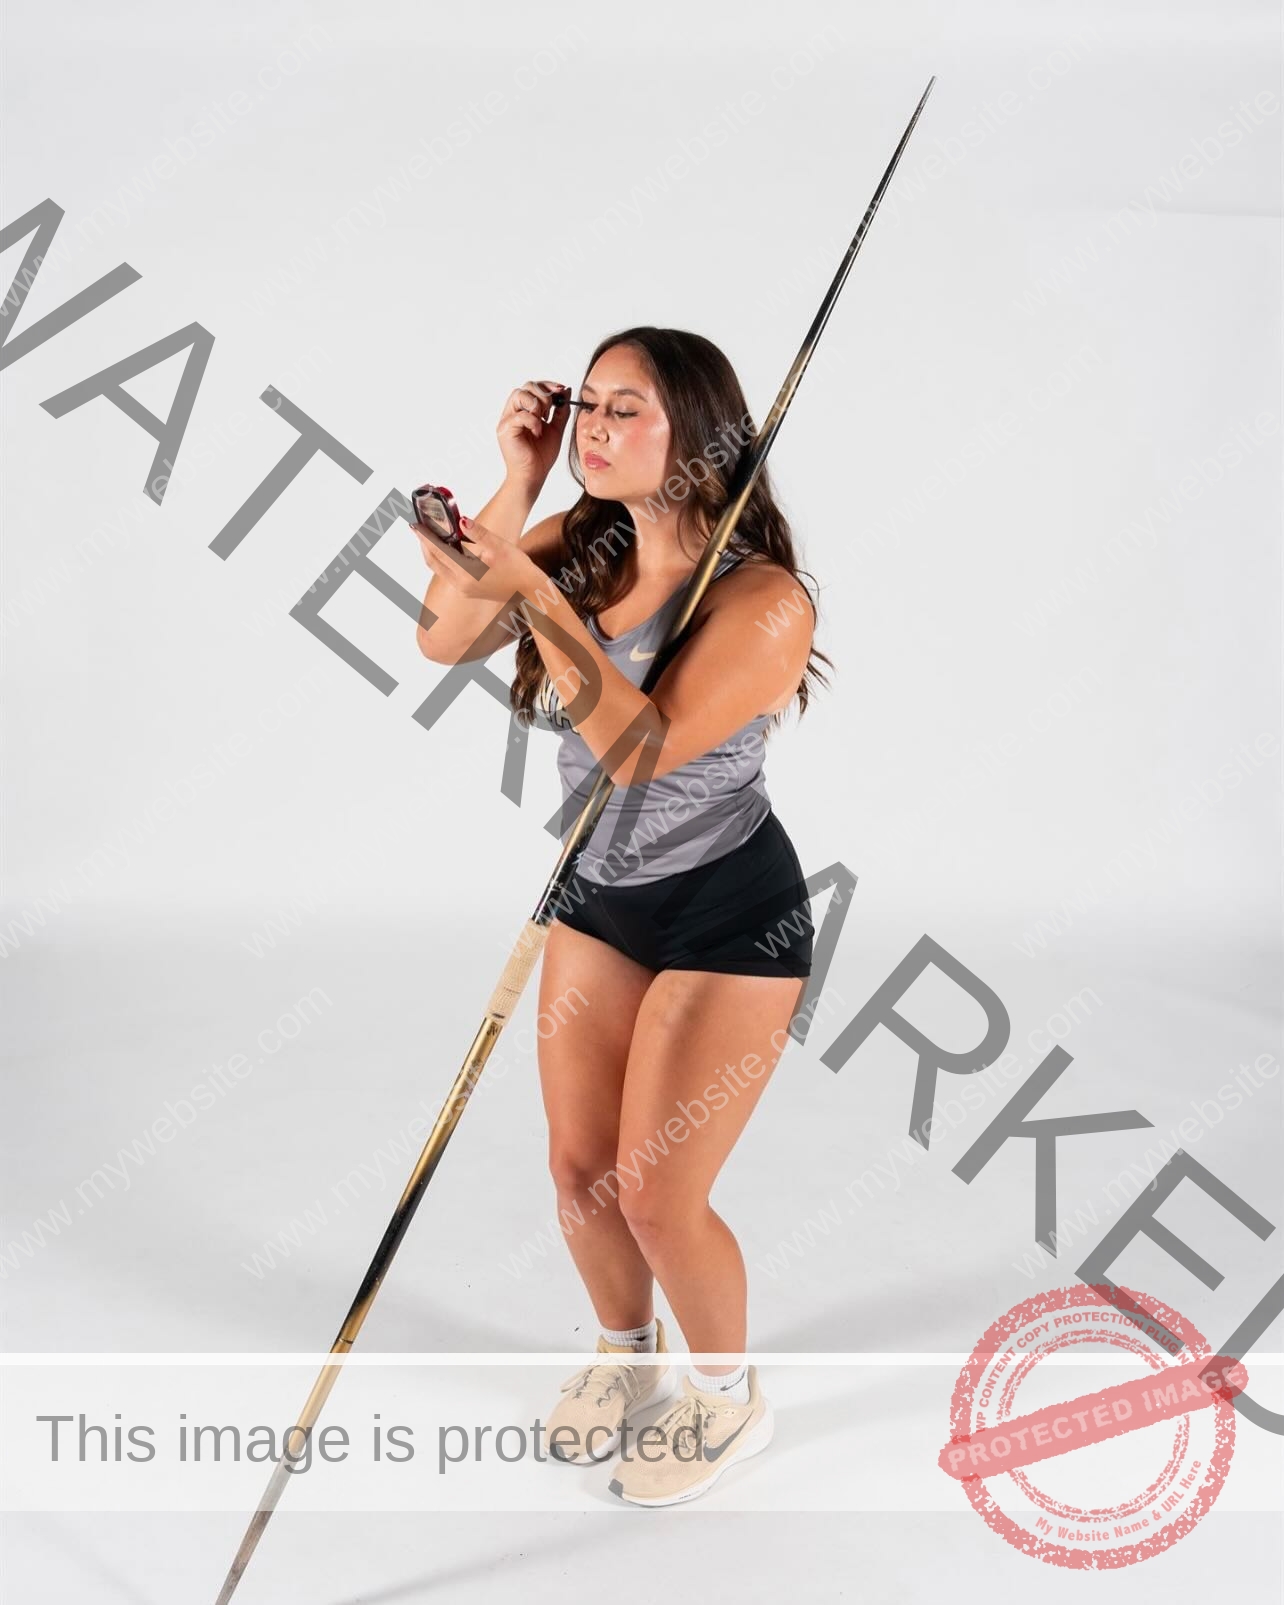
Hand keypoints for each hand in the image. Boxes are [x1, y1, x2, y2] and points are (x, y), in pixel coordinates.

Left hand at [411, 514, 539, 604]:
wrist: (530, 592)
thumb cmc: (518, 569)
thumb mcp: (499, 547)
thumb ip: (479, 533)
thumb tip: (462, 520)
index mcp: (466, 573)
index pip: (438, 551)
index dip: (425, 536)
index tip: (414, 524)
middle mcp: (461, 584)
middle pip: (433, 562)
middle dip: (424, 544)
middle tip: (418, 527)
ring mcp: (464, 589)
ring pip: (439, 568)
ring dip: (433, 552)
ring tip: (429, 535)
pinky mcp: (468, 590)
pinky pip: (448, 573)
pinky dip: (443, 559)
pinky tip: (447, 548)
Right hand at [497, 378, 570, 488]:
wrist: (534, 476)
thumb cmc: (541, 456)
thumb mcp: (556, 429)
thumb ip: (561, 410)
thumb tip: (566, 390)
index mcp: (524, 410)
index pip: (533, 386)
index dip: (547, 385)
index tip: (561, 389)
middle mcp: (514, 412)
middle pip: (526, 386)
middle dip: (543, 395)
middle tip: (550, 411)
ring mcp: (507, 419)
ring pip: (519, 394)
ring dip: (536, 405)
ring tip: (542, 421)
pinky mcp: (505, 429)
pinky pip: (520, 415)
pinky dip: (533, 421)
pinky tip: (537, 432)